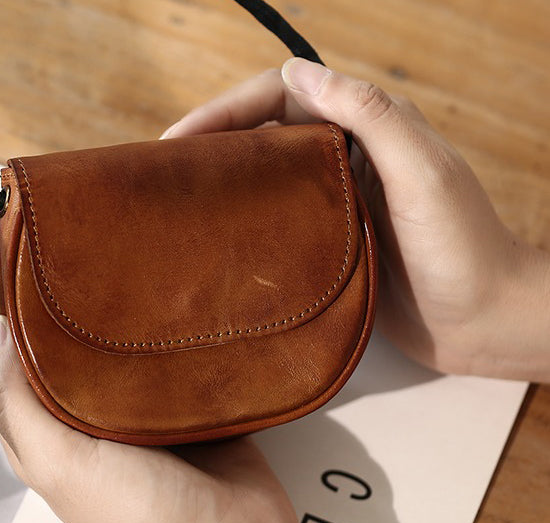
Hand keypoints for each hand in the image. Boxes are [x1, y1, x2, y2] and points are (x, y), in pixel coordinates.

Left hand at [0, 300, 313, 522]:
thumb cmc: (146, 518)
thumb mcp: (64, 464)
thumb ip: (18, 406)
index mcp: (42, 432)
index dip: (0, 313)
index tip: (18, 270)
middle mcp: (79, 415)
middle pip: (49, 346)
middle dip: (52, 304)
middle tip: (66, 260)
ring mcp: (126, 406)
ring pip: (102, 344)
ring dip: (104, 312)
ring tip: (111, 271)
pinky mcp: (171, 397)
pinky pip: (154, 353)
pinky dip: (151, 328)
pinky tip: (157, 304)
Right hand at [161, 59, 549, 380]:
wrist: (487, 324)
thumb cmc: (464, 248)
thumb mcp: (421, 171)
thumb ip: (367, 114)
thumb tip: (296, 71)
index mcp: (367, 127)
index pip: (280, 99)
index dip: (224, 110)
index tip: (176, 138)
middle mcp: (347, 156)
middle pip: (264, 133)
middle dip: (212, 142)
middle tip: (163, 170)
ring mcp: (335, 200)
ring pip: (265, 175)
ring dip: (222, 179)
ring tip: (177, 201)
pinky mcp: (329, 239)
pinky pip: (277, 217)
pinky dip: (243, 218)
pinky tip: (217, 238)